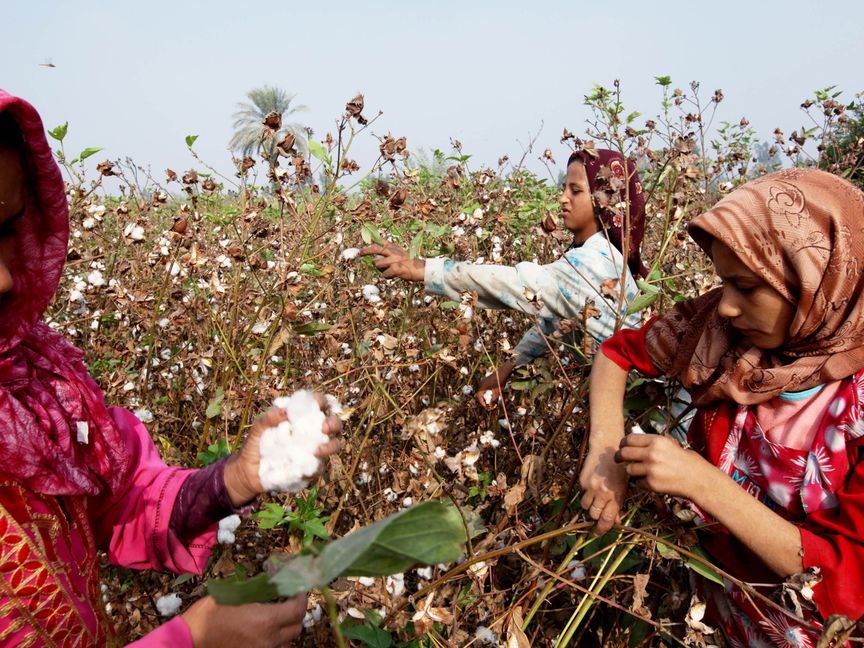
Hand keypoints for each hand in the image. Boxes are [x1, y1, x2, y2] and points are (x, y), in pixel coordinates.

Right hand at [181, 594, 306, 647]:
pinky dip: (273, 637)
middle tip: (289, 599)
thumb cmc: (209, 614)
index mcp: (265, 622)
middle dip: (296, 612)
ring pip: (285, 639)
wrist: (190, 639)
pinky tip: (262, 627)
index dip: (301, 598)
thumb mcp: (234, 594)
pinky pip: (272, 646)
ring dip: (285, 626)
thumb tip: (273, 580)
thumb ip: (257, 590)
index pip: (297, 611)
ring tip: (275, 613)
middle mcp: (268, 640)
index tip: (299, 588)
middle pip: (296, 627)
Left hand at [224, 396, 342, 506]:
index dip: (321, 401)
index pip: (317, 404)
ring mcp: (312, 450)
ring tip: (317, 451)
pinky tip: (303, 470)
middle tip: (325, 428)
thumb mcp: (257, 429)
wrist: (249, 473)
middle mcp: (310, 432)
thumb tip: (285, 411)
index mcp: (299, 418)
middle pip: (333, 423)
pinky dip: (314, 467)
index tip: (319, 404)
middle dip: (334, 423)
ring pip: (334, 444)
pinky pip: (319, 467)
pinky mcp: (310, 467)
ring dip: (331, 446)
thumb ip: (268, 418)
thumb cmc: (254, 445)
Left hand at [360, 243, 424, 281]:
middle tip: (358, 254)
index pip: (381, 240)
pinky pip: (384, 274)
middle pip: (376, 249)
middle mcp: (393, 251)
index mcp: (394, 247)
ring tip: (389, 270)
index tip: (365, 237)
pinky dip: (387, 276)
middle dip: (365, 251)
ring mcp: (395, 260)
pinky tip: (393, 275)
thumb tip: (374, 247)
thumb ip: (388, 249)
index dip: (372, 238)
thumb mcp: (398, 252)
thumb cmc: (407, 262)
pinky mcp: (396, 269)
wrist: (420, 269)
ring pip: (377, 264)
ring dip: (380, 269)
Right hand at [474, 361, 516, 408]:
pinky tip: (488, 396)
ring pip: (480, 392)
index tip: (486, 406)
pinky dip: (484, 393)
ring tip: (487, 401)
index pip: (479, 396)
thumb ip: (493, 400)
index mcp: (483, 386)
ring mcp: (482, 381)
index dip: (482, 402)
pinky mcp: (484, 381)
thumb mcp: (497, 392)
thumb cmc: (500, 382)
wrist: (503, 372)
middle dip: (482, 400)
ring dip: (483, 397)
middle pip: (479, 394)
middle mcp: (481, 383)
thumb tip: (491, 407)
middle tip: (486, 405)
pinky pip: (482, 389)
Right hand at [579, 444, 627, 534]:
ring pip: (585, 506)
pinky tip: (593, 485)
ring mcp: (590, 487)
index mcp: (615, 495)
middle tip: (600, 512)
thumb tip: (614, 521)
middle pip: (594, 515)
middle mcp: (602, 492)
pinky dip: (586, 494)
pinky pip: (582, 494)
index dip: (601, 529)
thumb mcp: (623, 487)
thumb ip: (618, 504)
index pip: (606, 519)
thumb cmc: (619, 469)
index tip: (597, 534)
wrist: (607, 448)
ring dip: (590, 506)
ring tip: (596, 498)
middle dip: (596, 516)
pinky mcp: (582, 480)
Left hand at [614, 433, 705, 498]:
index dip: (623, 443)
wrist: (700, 480)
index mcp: (657, 441)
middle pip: (624, 453)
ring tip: (641, 472)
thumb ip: (654, 443)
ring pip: (628, 469)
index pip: (630, 439)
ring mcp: (651, 469)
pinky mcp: (651, 483)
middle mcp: (651, 453)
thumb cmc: (687, 462)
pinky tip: (652, 481)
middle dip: (618, 457)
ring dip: (632, 471)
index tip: (622, 446)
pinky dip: (642, 483)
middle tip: (617, 459)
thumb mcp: (672, 445)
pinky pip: (638, 483)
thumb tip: (635, 441)